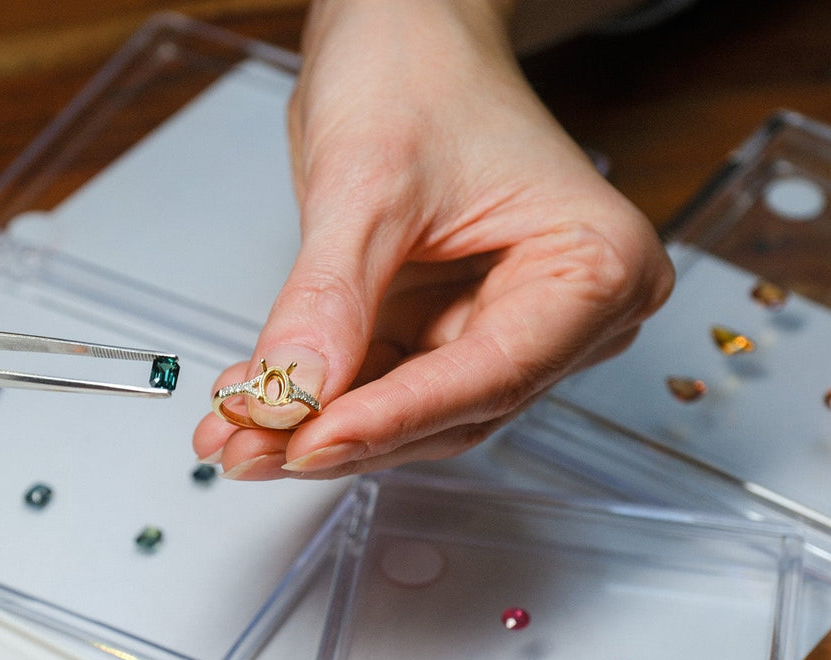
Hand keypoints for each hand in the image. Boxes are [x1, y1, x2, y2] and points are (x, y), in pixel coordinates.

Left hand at [193, 0, 672, 478]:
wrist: (403, 25)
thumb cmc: (417, 67)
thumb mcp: (367, 185)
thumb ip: (330, 301)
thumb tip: (290, 401)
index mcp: (594, 265)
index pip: (491, 374)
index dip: (392, 418)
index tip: (307, 443)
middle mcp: (567, 309)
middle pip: (453, 408)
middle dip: (342, 431)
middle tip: (249, 446)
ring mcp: (508, 321)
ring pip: (413, 407)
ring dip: (321, 424)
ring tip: (236, 431)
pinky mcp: (451, 323)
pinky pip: (387, 379)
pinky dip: (323, 395)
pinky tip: (261, 403)